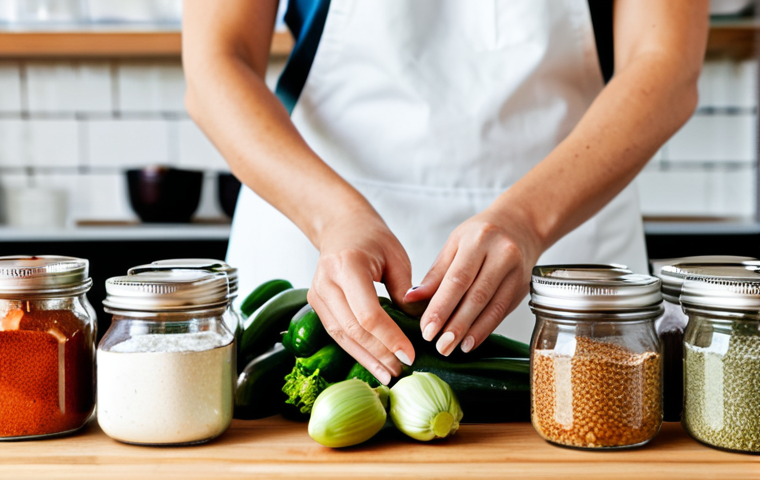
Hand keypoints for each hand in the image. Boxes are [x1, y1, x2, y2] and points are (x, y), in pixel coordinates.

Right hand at [307, 211, 416, 384]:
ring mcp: (317, 294)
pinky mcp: (317, 304)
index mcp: (347, 266)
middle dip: (379, 353)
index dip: (389, 338)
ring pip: (342, 336)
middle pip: (353, 329)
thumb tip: (418, 326)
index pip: (368, 313)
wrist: (341, 225)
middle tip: (401, 371)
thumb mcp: (396, 257)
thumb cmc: (372, 237)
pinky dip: (356, 350)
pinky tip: (373, 363)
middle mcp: (326, 282)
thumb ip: (405, 291)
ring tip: (388, 375)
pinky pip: (337, 333)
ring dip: (366, 358)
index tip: (410, 355)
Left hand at [404, 207, 541, 355]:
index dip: (441, 307)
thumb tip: (411, 299)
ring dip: (471, 332)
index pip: (457, 279)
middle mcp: (502, 254)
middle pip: (476, 296)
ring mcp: (516, 271)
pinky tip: (471, 342)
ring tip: (453, 348)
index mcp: (478, 240)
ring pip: (492, 308)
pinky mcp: (522, 287)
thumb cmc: (480, 235)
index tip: (427, 330)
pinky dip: (485, 329)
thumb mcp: (454, 244)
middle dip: (456, 325)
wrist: (520, 225)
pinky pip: (502, 312)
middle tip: (439, 346)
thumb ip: (435, 274)